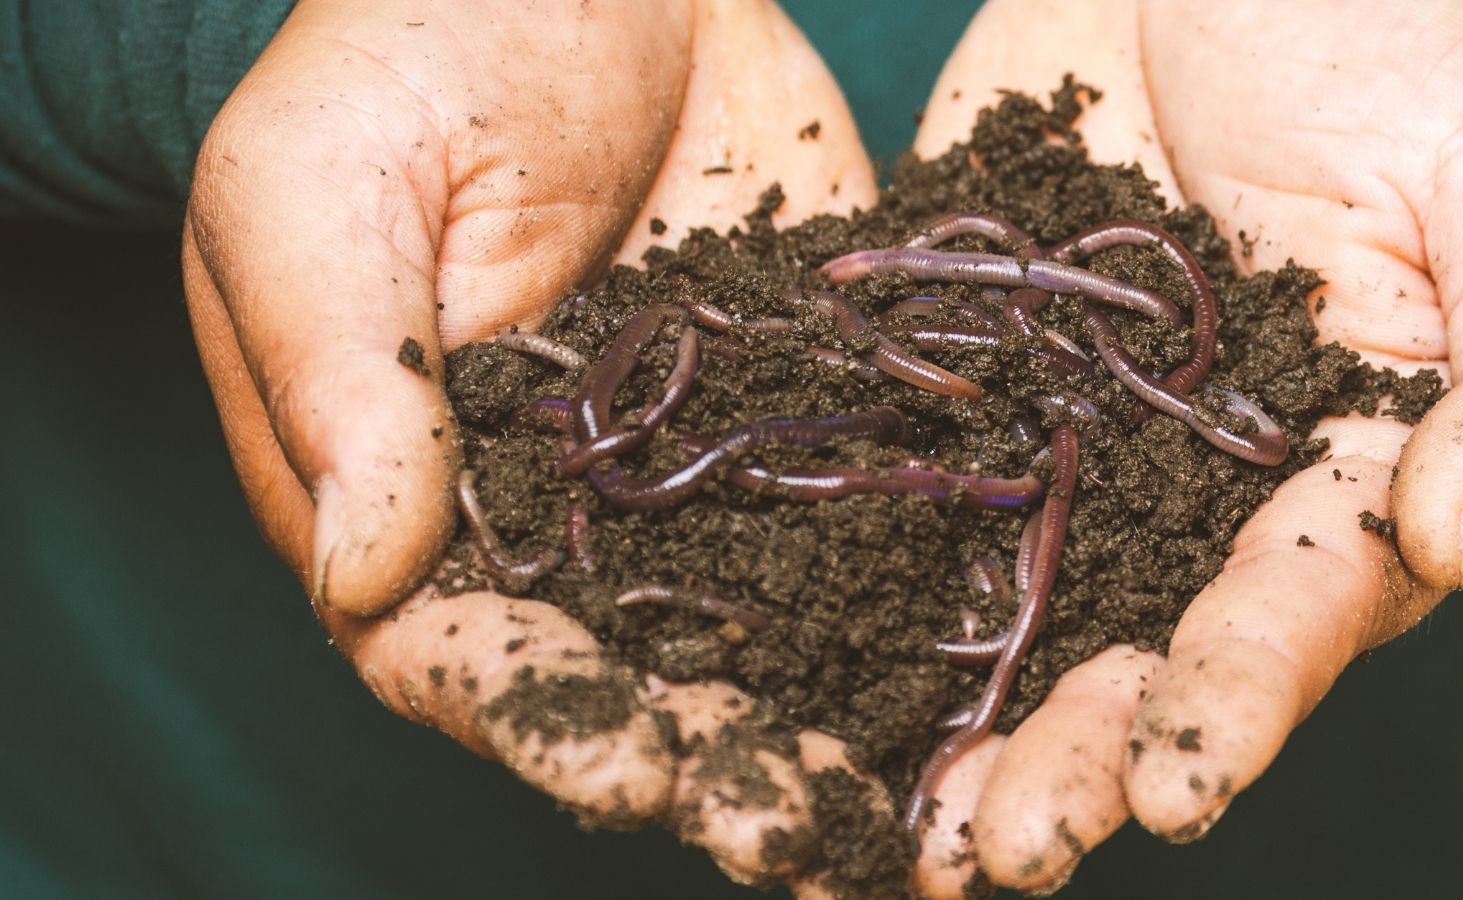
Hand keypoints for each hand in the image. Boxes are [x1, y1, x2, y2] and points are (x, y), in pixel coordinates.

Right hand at [182, 0, 881, 889]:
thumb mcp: (324, 184)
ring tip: (910, 809)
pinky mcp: (807, 408)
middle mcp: (562, 513)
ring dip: (828, 721)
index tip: (629, 766)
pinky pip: (863, 511)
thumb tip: (368, 572)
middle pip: (629, 676)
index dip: (540, 722)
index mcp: (412, 487)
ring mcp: (696, 470)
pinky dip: (917, 591)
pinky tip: (992, 655)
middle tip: (803, 833)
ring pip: (760, 625)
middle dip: (712, 761)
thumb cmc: (411, 43)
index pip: (458, 648)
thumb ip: (343, 374)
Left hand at [908, 0, 1462, 892]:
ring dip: (959, 721)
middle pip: (1138, 648)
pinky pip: (903, 489)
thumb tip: (1462, 538)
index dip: (1241, 697)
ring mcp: (1070, 443)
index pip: (1299, 607)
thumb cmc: (1402, 33)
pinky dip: (847, 582)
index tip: (1176, 785)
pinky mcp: (962, 382)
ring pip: (1011, 609)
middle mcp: (1200, 491)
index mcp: (1346, 468)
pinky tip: (785, 669)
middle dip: (1076, 756)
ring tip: (901, 829)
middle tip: (1000, 849)